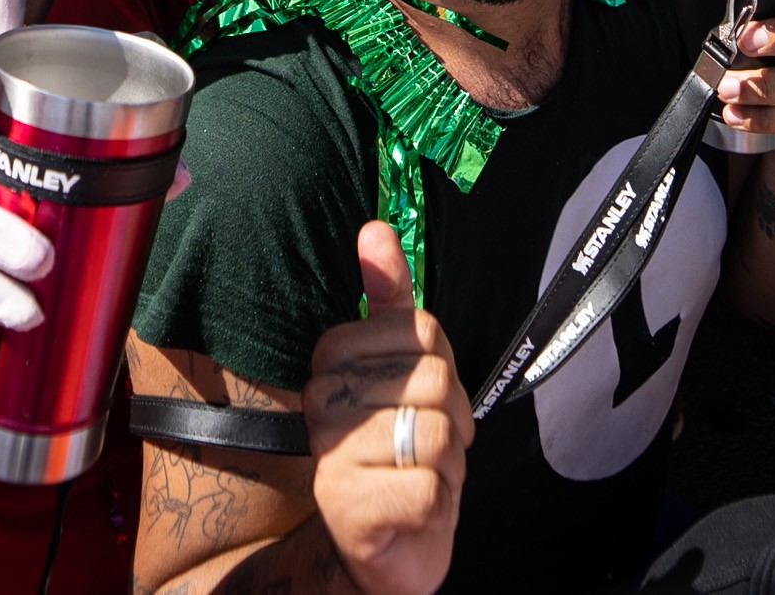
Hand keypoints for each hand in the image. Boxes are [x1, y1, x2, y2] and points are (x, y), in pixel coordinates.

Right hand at [302, 224, 467, 594]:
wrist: (380, 547)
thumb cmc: (398, 450)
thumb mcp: (401, 370)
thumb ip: (389, 301)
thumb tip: (375, 229)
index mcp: (333, 358)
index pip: (425, 331)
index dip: (443, 371)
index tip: (418, 401)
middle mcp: (322, 401)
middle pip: (436, 379)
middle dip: (452, 419)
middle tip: (424, 448)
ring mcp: (331, 454)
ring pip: (438, 433)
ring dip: (449, 465)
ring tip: (419, 476)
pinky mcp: (350, 506)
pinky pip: (432, 486)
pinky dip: (438, 504)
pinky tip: (411, 510)